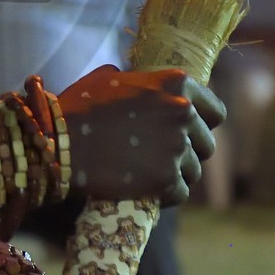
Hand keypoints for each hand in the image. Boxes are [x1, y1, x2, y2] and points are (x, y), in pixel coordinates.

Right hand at [58, 65, 224, 205]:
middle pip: (206, 144)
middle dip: (187, 152)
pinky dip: (165, 195)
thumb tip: (148, 89)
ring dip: (175, 175)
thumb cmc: (79, 106)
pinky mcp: (166, 178)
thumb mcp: (111, 79)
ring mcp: (176, 146)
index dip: (203, 124)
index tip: (188, 132)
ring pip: (193, 171)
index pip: (215, 112)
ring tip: (148, 174)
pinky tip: (145, 189)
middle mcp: (183, 112)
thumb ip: (141, 82)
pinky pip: (180, 192)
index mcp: (175, 83)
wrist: (59, 140)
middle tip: (159, 157)